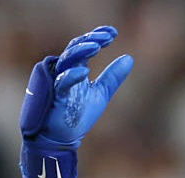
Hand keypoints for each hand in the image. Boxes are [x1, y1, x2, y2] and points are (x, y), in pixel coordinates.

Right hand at [19, 26, 132, 147]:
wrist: (64, 137)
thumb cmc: (79, 114)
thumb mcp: (101, 93)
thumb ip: (112, 77)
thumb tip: (129, 58)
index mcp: (75, 68)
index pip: (85, 46)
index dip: (97, 36)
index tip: (113, 32)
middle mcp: (65, 71)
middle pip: (75, 48)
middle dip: (91, 40)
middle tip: (108, 37)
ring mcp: (58, 82)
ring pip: (66, 60)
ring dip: (81, 51)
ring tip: (97, 46)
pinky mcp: (55, 96)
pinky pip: (61, 82)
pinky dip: (71, 75)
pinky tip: (83, 71)